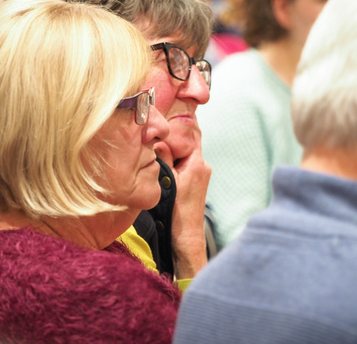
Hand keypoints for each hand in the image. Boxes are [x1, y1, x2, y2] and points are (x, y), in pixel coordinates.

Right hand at [168, 126, 210, 278]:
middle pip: (187, 141)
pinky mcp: (194, 182)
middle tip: (155, 131)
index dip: (178, 123)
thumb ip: (164, 158)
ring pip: (184, 152)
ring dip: (171, 149)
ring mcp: (199, 174)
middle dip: (173, 136)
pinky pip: (183, 163)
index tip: (163, 118)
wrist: (185, 237)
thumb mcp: (167, 182)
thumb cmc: (177, 213)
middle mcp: (202, 166)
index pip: (191, 132)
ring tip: (154, 148)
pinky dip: (173, 160)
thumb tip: (158, 138)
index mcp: (197, 163)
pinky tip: (160, 164)